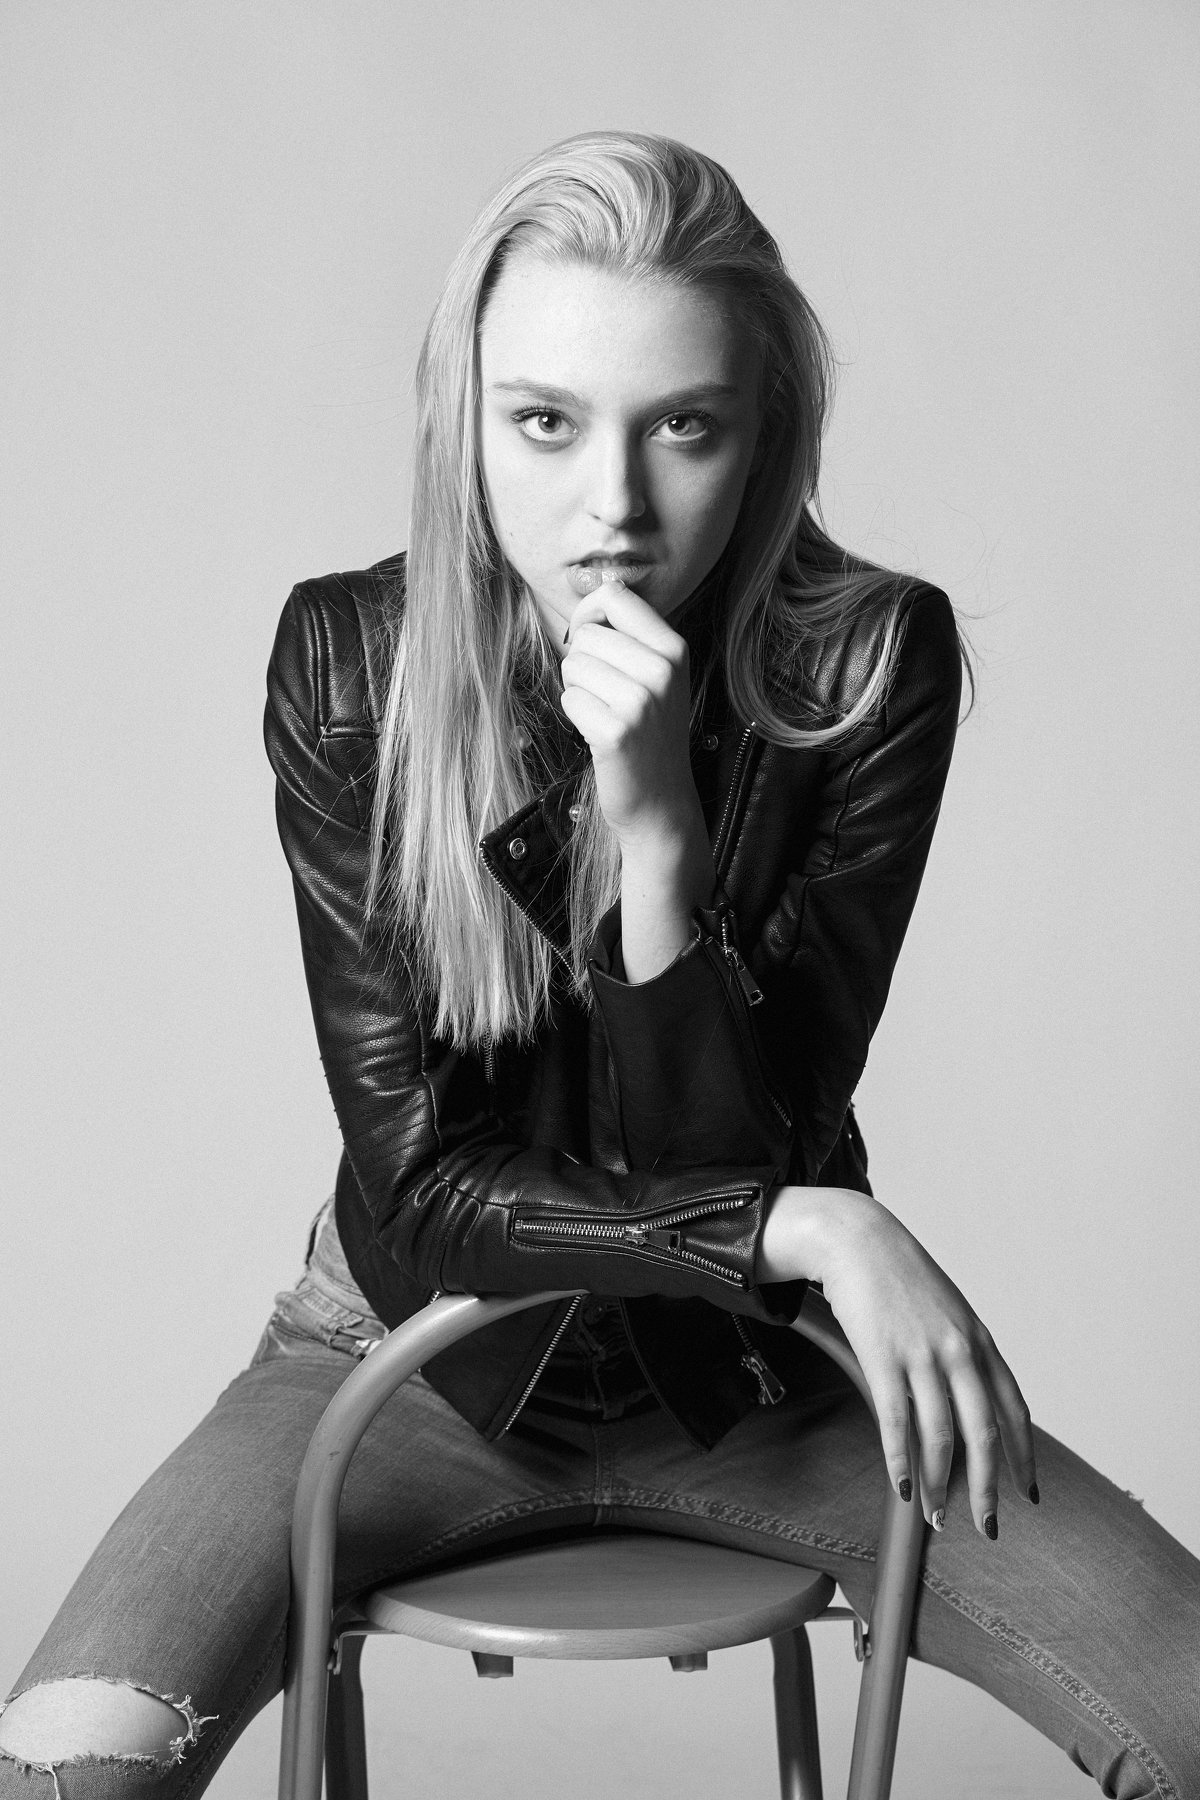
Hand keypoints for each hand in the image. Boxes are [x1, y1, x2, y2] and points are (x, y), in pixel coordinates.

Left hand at [559, 579, 698, 852]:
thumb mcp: (657, 675)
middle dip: (582, 660)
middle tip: (605, 692)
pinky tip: (599, 733)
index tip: (588, 634)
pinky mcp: (616, 732)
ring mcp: (640, 702)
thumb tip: (594, 585)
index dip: (589, 612)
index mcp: (674, 649)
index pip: (616, 596)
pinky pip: (569, 699)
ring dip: (578, 689)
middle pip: (587, 634)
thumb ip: (631, 633)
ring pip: (573, 665)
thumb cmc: (649, 731)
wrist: (660, 799)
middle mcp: (662, 671)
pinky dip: (576, 715)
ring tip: (605, 711)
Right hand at [758, 1185, 1037, 1537]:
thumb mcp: (948, 1312)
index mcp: (980, 1343)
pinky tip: (900, 1487)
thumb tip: (968, 1403)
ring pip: (939, 1438)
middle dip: (987, 1490)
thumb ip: (963, 1354)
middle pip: (983, 1436)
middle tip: (987, 1526)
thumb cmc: (901, 1277)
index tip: (1029, 1494)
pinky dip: (899, 1463)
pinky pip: (896, 1423)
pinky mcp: (882, 1357)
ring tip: (936, 1516)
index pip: (1014, 1412)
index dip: (1024, 1458)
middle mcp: (959, 1352)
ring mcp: (921, 1355)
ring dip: (938, 1486)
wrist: (858, 1239)